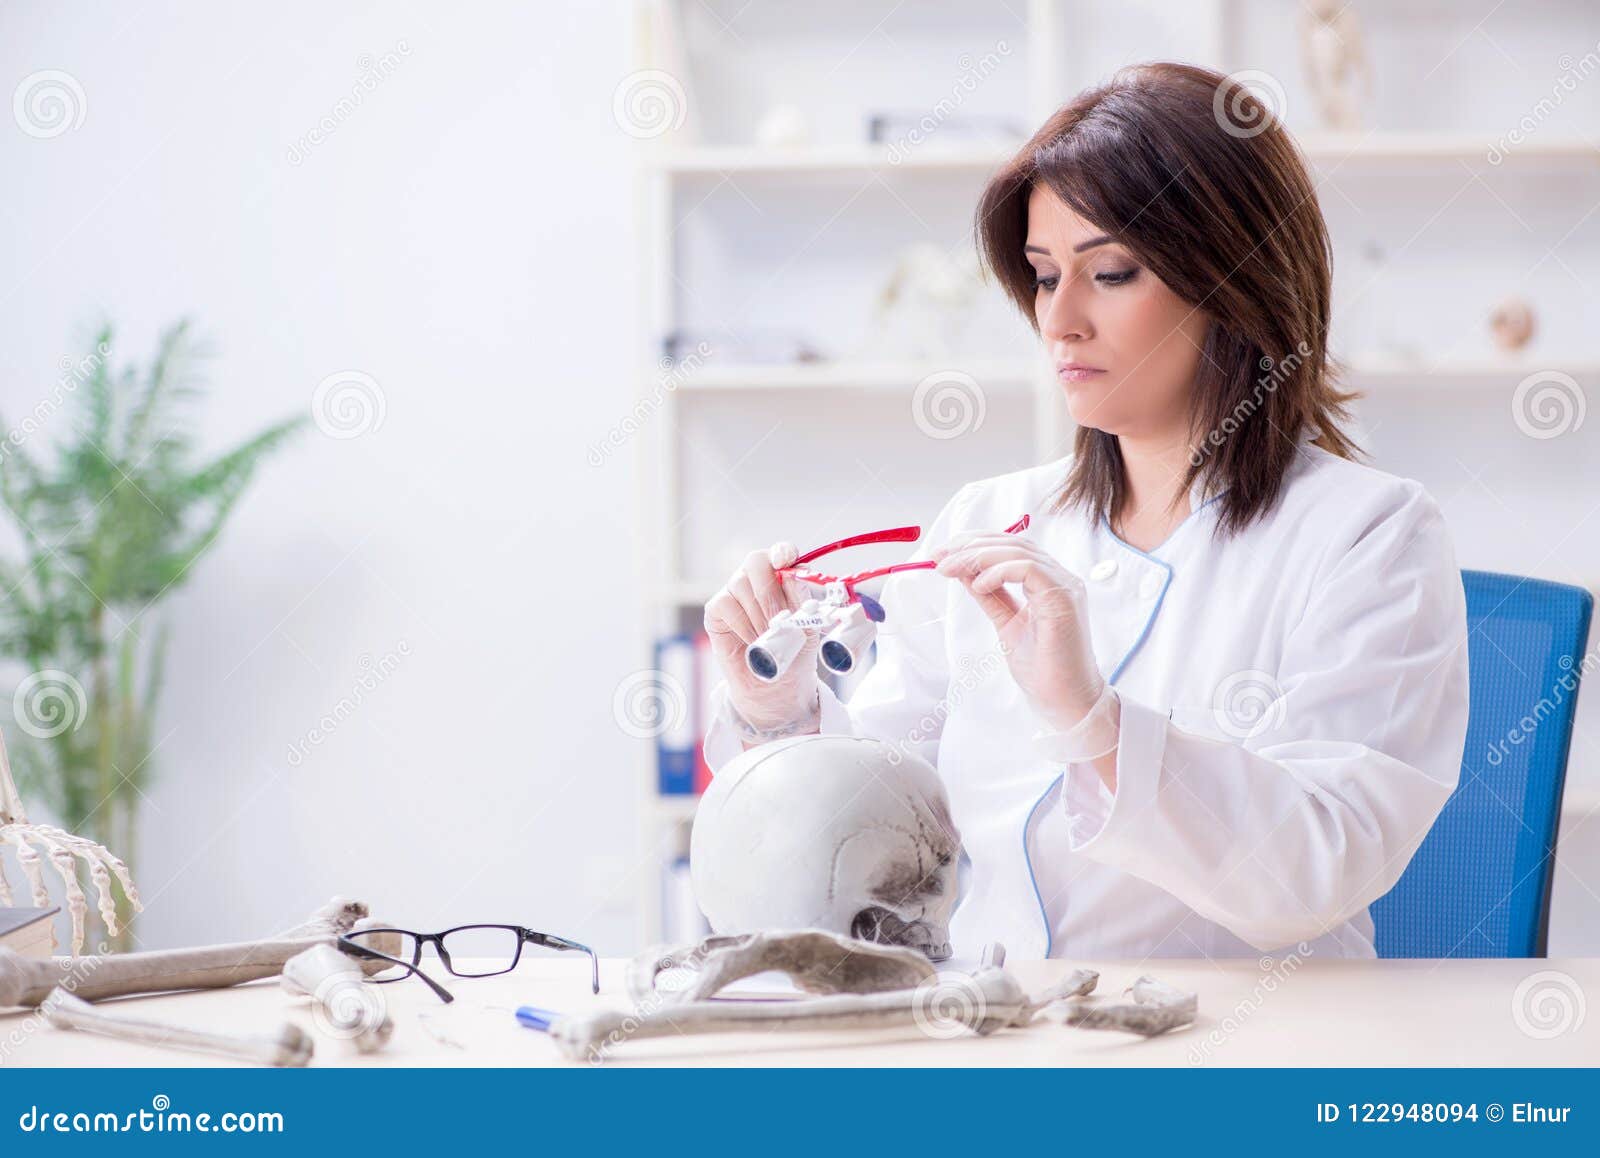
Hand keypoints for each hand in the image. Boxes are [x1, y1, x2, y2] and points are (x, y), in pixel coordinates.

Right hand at [703, 542, 821, 729]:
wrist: (776, 684)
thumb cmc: (794, 651)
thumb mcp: (808, 626)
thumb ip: (803, 601)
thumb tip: (794, 578)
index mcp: (783, 575)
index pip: (781, 552)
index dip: (782, 552)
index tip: (785, 561)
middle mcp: (756, 578)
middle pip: (756, 561)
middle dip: (769, 590)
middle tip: (778, 619)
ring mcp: (734, 591)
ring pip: (740, 584)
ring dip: (758, 615)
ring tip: (768, 637)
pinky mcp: (716, 609)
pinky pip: (725, 604)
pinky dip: (742, 624)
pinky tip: (752, 641)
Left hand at [932, 532, 1104, 730]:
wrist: (1062, 700)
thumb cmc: (1041, 667)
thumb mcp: (1005, 621)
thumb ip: (990, 594)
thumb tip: (962, 569)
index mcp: (1046, 582)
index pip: (1011, 547)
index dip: (975, 544)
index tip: (943, 554)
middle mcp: (1059, 578)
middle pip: (1013, 543)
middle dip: (971, 545)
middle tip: (940, 557)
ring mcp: (1065, 586)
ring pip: (1019, 551)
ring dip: (978, 556)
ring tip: (951, 569)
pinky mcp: (1064, 598)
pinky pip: (1029, 569)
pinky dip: (999, 571)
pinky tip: (978, 584)